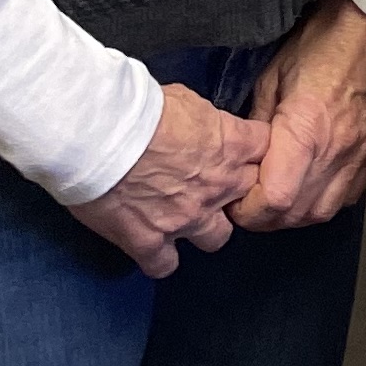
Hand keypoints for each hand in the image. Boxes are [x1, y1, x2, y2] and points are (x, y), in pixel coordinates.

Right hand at [71, 83, 270, 278]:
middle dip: (237, 191)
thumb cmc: (138, 107)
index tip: (242, 152)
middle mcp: (217, 187)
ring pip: (218, 239)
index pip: (268, 151)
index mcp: (230, 145)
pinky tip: (150, 246)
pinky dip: (159, 258)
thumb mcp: (186, 100)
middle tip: (213, 184)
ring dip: (205, 229)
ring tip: (185, 218)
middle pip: (252, 197)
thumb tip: (202, 127)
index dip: (257, 153)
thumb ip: (205, 121)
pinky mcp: (150, 241)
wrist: (97, 134)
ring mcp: (186, 218)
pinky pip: (165, 265)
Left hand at [232, 0, 365, 230]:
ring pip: (324, 212)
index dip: (248, 210)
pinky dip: (326, 199)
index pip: (273, 200)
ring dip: (296, 213)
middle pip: (296, 214)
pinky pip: (350, 195)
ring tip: (281, 194)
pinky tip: (313, 182)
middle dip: (266, 216)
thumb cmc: (323, 41)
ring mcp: (364, 153)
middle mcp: (338, 150)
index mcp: (306, 129)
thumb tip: (246, 159)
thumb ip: (258, 127)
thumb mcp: (272, 79)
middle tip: (251, 200)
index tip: (236, 200)